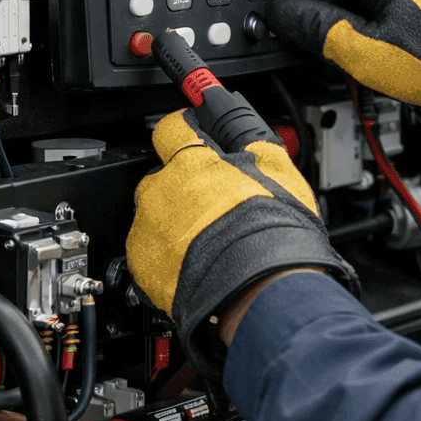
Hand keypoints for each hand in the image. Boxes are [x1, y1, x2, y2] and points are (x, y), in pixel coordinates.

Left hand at [125, 109, 357, 375]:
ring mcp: (147, 230)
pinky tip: (199, 262)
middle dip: (186, 185)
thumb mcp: (279, 171)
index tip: (193, 135)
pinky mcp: (142, 267)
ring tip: (211, 240)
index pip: (172, 128)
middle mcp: (160, 190)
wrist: (258, 292)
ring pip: (157, 214)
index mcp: (191, 162)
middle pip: (164, 176)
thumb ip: (254, 143)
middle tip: (217, 204)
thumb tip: (245, 131)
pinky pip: (151, 251)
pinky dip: (169, 255)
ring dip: (177, 221)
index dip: (187, 130)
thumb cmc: (271, 234)